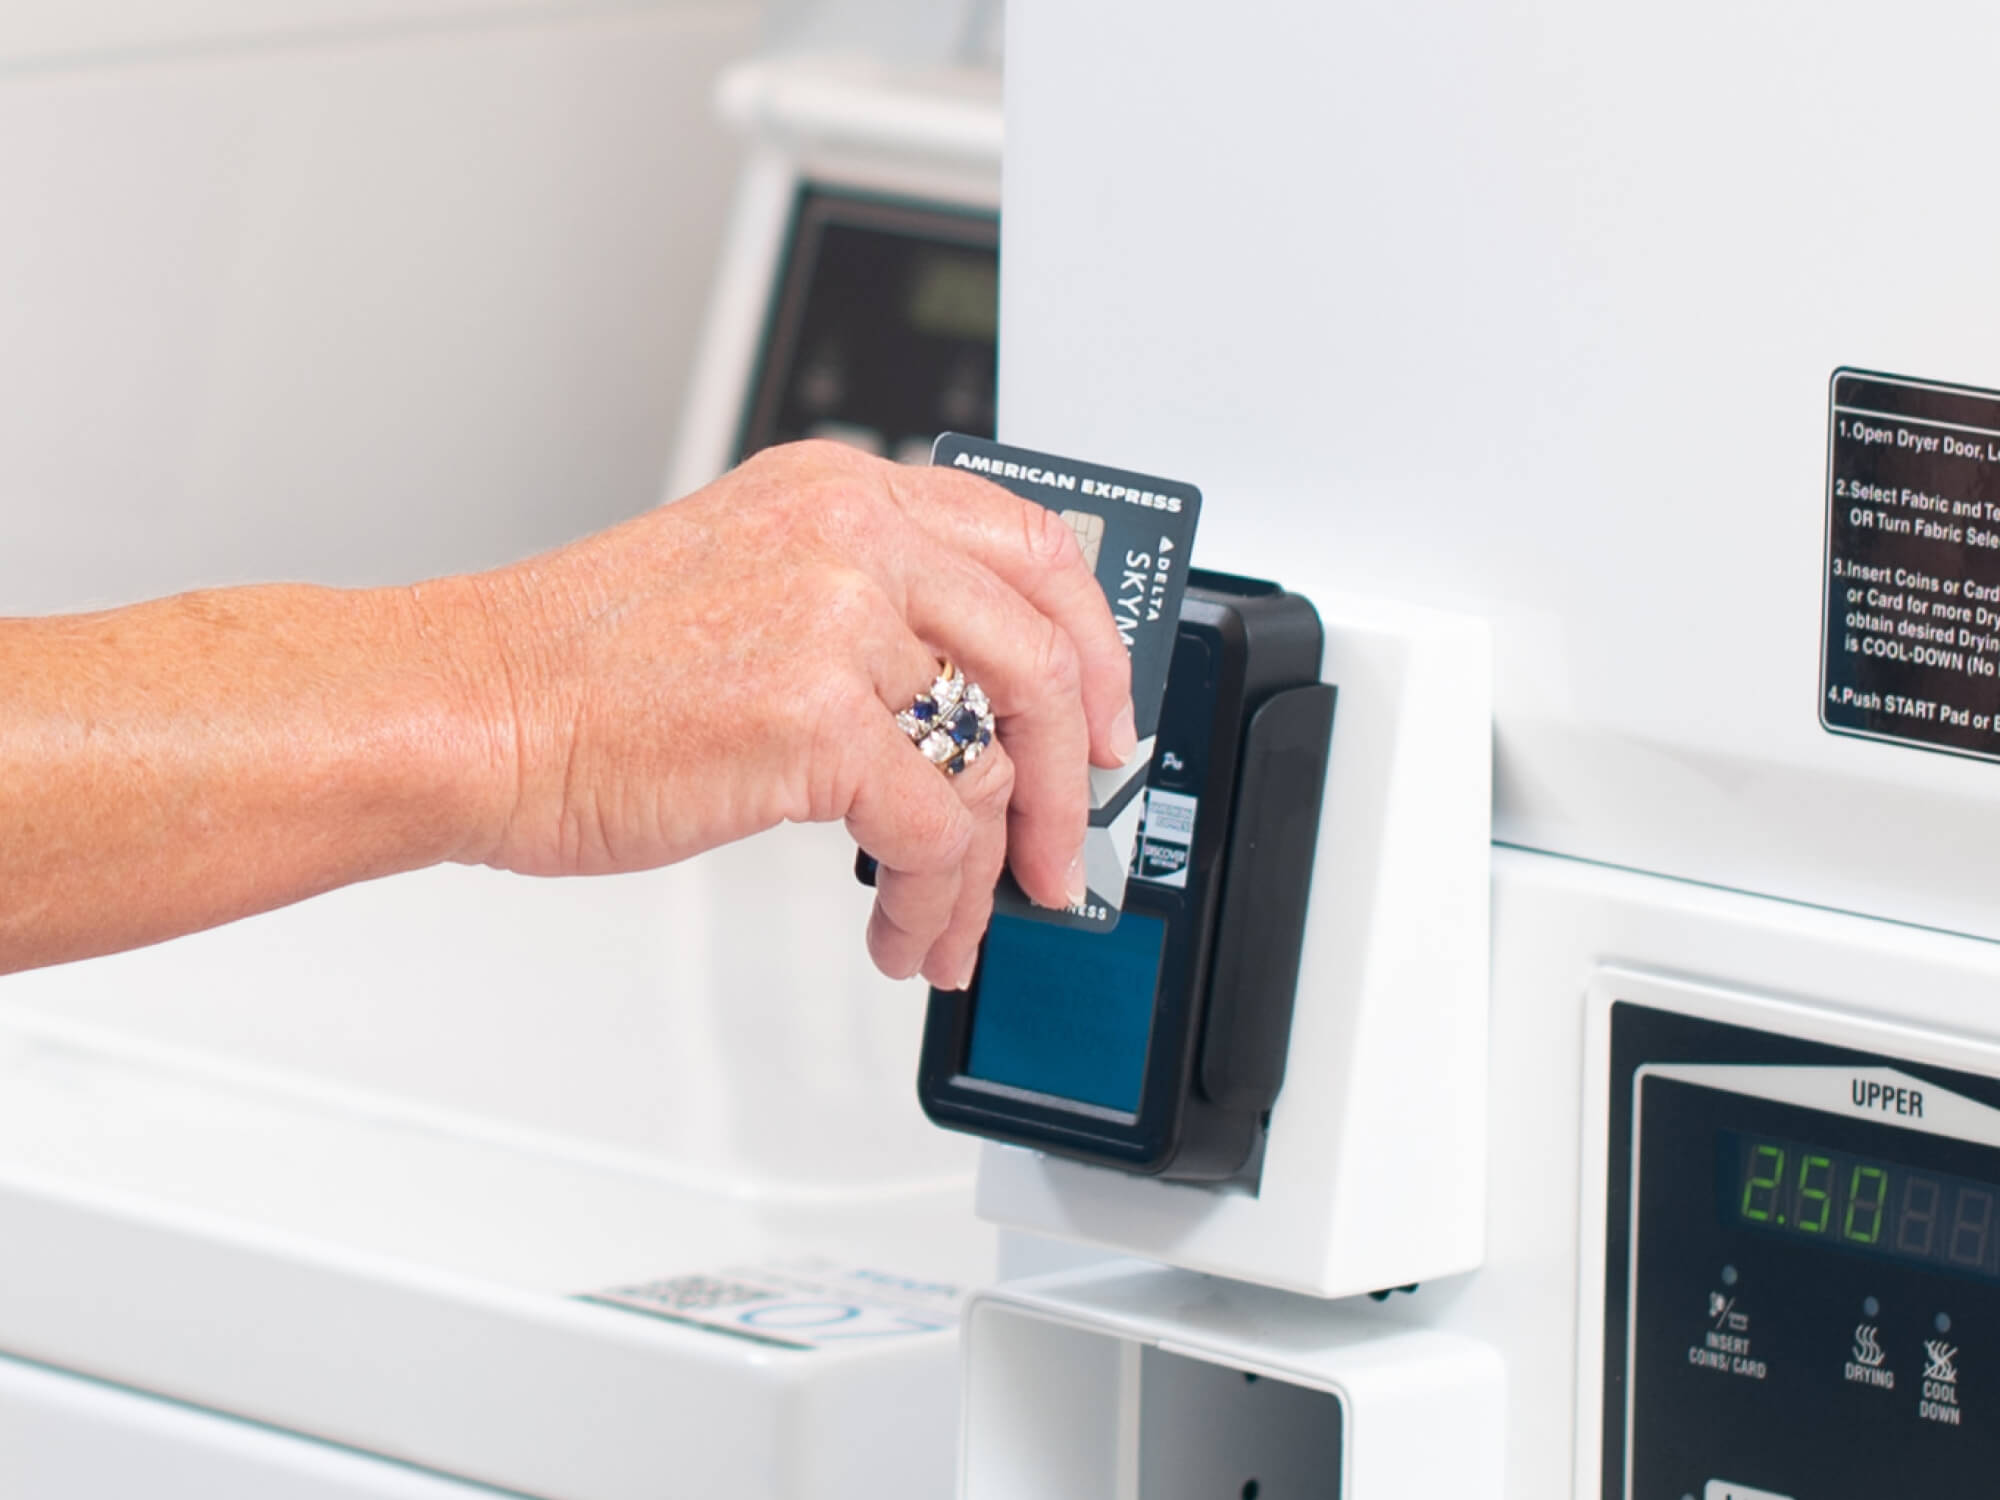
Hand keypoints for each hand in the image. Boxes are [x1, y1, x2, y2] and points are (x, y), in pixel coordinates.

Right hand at [463, 440, 1135, 988]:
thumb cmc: (578, 666)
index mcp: (841, 494)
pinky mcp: (818, 719)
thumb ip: (862, 614)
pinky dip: (937, 903)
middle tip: (1068, 850)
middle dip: (1075, 779)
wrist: (467, 708)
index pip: (1031, 547)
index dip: (1095, 644)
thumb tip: (961, 712)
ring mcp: (839, 620)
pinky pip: (940, 831)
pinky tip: (903, 932)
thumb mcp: (744, 583)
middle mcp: (853, 536)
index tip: (1106, 719)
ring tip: (958, 922)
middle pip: (1044, 652)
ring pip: (997, 756)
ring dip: (995, 867)